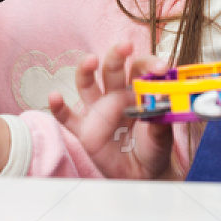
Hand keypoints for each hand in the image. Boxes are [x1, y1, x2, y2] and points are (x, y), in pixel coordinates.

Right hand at [47, 40, 176, 179]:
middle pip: (112, 69)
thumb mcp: (162, 134)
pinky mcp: (85, 130)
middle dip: (117, 56)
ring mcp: (98, 111)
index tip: (161, 68)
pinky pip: (67, 117)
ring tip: (91, 60)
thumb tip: (166, 100)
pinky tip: (54, 96)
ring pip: (86, 84)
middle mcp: (115, 95)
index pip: (139, 68)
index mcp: (137, 90)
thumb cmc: (154, 148)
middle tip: (125, 46)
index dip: (149, 64)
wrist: (144, 174)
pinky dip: (59, 107)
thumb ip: (161, 117)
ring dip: (86, 70)